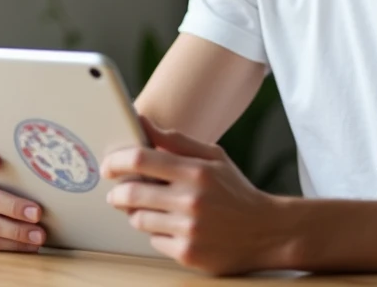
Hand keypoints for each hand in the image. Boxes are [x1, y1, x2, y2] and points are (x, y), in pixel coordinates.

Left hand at [100, 118, 289, 275]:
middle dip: (117, 192)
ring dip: (136, 213)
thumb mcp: (213, 157)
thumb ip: (176, 141)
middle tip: (117, 191)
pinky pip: (154, 241)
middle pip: (132, 193)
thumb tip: (142, 122)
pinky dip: (157, 232)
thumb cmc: (236, 191)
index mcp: (197, 171)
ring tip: (150, 208)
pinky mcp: (187, 254)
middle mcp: (192, 201)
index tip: (109, 165)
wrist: (267, 232)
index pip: (141, 160)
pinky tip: (173, 227)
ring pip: (138, 219)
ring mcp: (189, 230)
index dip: (117, 161)